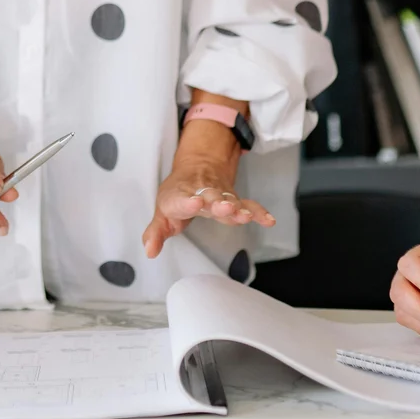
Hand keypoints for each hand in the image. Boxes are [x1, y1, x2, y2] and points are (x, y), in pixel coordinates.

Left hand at [142, 137, 273, 258]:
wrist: (196, 167)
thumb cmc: (177, 195)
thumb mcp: (162, 213)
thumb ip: (156, 233)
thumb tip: (150, 251)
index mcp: (180, 197)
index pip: (183, 200)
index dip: (189, 202)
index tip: (196, 203)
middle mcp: (201, 193)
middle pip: (211, 198)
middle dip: (219, 204)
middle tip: (226, 208)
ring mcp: (219, 194)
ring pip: (230, 200)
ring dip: (238, 208)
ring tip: (245, 216)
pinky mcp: (233, 198)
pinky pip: (248, 204)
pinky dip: (258, 211)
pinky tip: (268, 220)